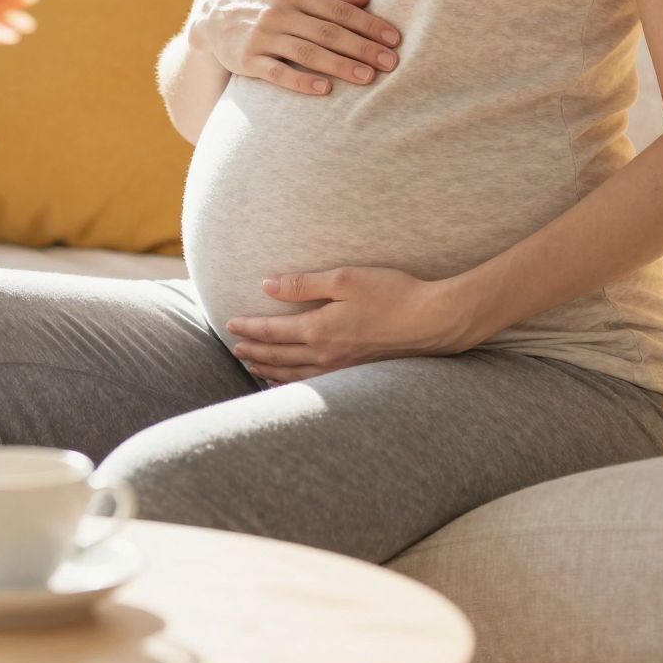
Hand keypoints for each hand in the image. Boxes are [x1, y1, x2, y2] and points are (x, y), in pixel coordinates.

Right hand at [190, 0, 401, 96]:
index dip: (369, 24)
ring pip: (307, 52)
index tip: (394, 39)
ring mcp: (262, 37)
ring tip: (368, 78)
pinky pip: (278, 72)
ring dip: (340, 65)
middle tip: (391, 63)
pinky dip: (302, 81)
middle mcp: (279, 12)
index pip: (339, 10)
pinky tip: (325, 89)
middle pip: (328, 32)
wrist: (212, 15)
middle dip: (363, 48)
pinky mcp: (248, 60)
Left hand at [226, 264, 484, 382]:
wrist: (432, 321)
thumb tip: (267, 285)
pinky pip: (313, 383)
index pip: (272, 331)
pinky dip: (292, 383)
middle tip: (234, 348)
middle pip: (277, 356)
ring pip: (292, 373)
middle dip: (253, 351)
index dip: (249, 327)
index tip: (230, 323)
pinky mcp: (355, 374)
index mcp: (318, 329)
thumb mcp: (345, 279)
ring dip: (268, 370)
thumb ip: (303, 284)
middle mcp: (324, 354)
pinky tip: (288, 382)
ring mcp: (340, 368)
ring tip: (251, 366)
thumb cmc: (392, 294)